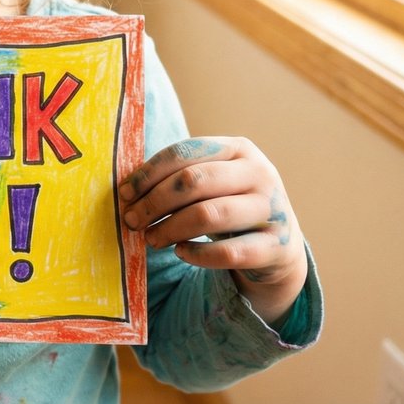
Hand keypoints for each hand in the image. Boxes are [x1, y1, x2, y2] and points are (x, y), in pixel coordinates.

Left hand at [119, 136, 306, 325]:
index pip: (184, 152)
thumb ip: (178, 178)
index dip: (148, 173)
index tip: (124, 194)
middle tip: (131, 220)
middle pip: (193, 181)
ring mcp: (272, 209)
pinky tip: (180, 253)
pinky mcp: (275, 246)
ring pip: (209, 215)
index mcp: (239, 149)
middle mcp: (260, 173)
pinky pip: (229, 252)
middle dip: (154, 202)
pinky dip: (197, 254)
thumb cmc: (229, 203)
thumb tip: (126, 192)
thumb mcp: (212, 182)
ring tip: (151, 239)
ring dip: (170, 229)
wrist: (279, 243)